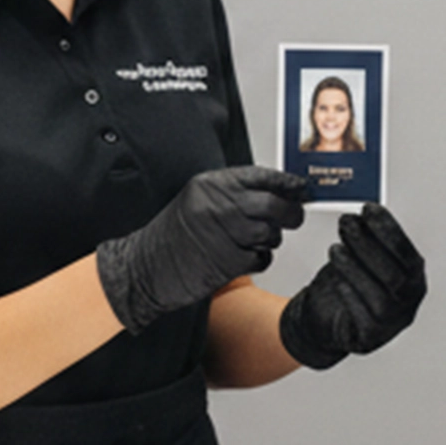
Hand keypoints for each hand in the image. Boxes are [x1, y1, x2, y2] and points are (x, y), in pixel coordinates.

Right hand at [95, 166, 305, 332]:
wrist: (143, 268)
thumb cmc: (171, 237)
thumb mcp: (197, 201)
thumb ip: (232, 194)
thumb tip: (277, 194)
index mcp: (210, 185)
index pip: (260, 176)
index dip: (287, 182)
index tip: (302, 188)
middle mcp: (218, 205)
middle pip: (273, 204)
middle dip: (291, 212)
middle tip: (294, 216)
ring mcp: (223, 233)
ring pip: (270, 233)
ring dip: (270, 239)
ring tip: (253, 241)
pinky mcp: (226, 261)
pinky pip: (261, 258)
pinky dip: (259, 259)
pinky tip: (244, 257)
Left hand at [278, 202, 426, 368]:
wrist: (327, 319)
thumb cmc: (350, 285)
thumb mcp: (362, 258)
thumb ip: (367, 239)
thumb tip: (361, 214)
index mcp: (414, 279)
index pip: (408, 254)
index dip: (389, 230)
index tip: (369, 210)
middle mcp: (408, 302)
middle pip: (395, 276)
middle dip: (369, 246)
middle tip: (348, 224)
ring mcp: (392, 323)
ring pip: (380, 297)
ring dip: (356, 269)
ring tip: (336, 249)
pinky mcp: (371, 338)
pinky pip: (363, 318)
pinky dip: (350, 295)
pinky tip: (337, 279)